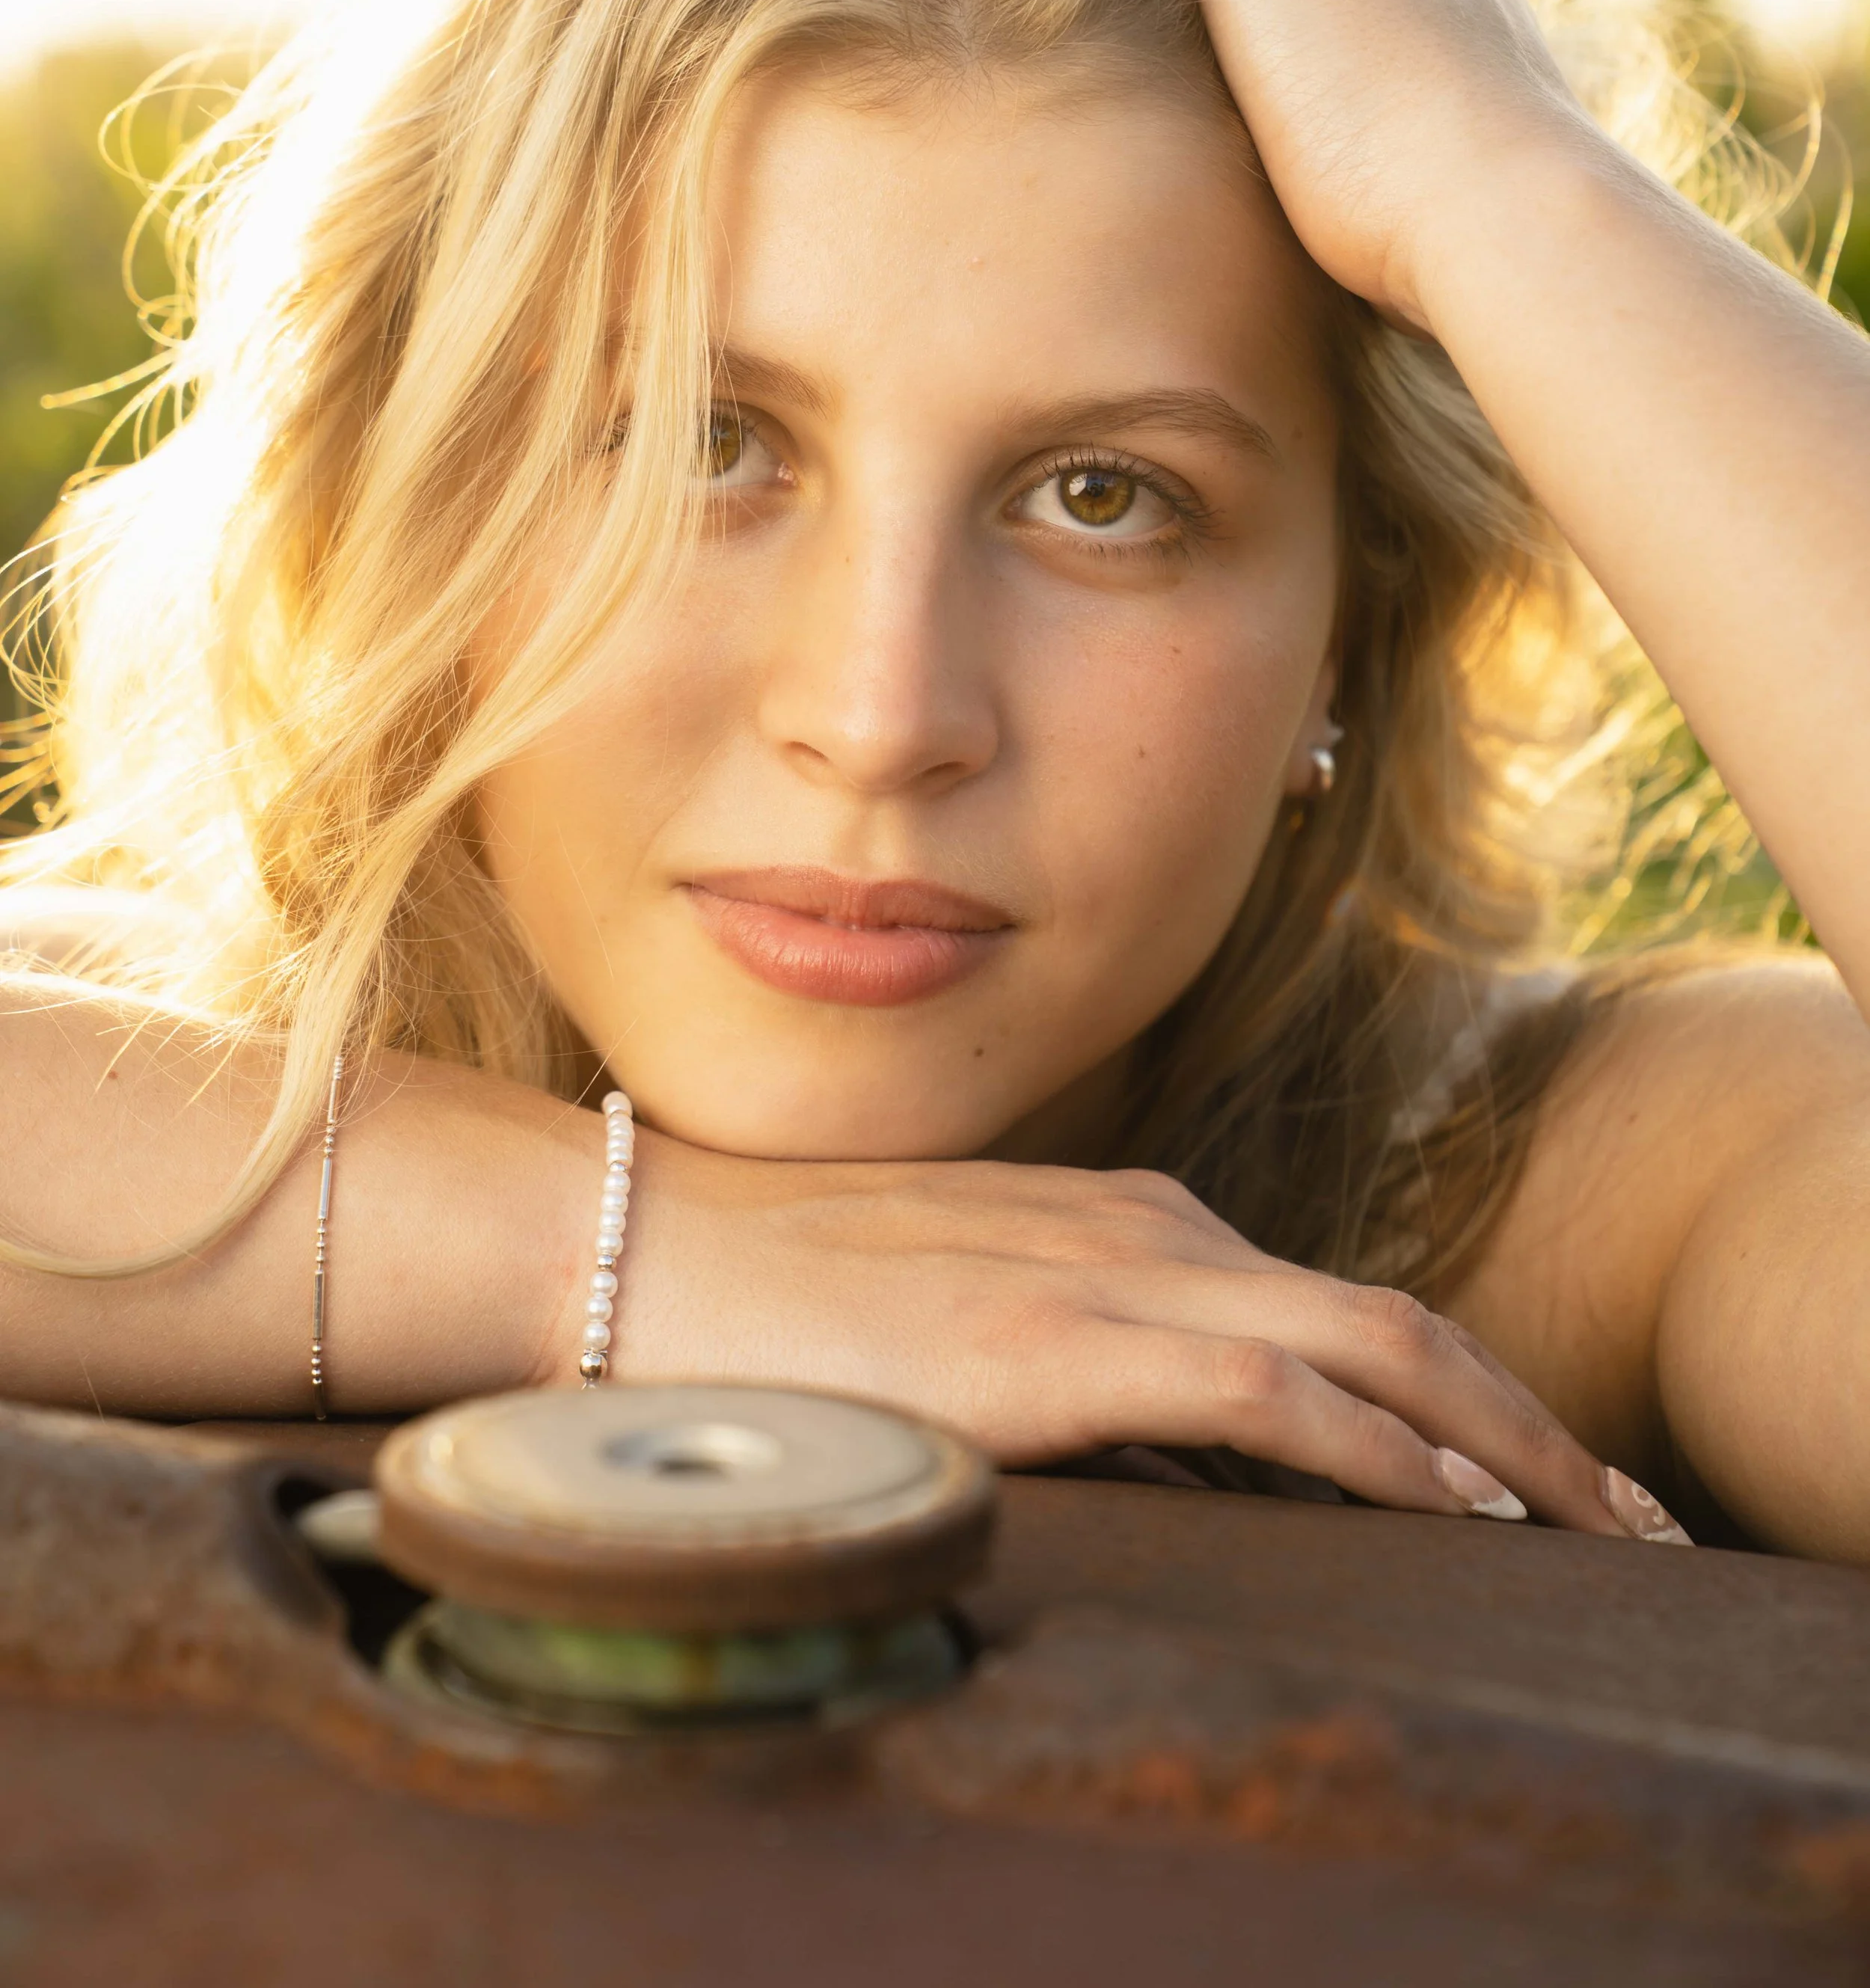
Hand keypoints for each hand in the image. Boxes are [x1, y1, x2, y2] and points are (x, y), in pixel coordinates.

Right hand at [568, 1129, 1639, 1534]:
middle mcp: (1144, 1228)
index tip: (1537, 1467)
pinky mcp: (1060, 1343)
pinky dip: (1389, 1449)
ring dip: (1499, 1438)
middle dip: (1528, 1418)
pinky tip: (1454, 1506)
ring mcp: (1106, 1277)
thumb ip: (1056, 1337)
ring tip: (1590, 1522)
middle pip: (1392, 1317)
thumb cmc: (776, 1287)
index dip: (1457, 1386)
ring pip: (1370, 1347)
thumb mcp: (953, 1301)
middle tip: (1627, 1511)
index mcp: (1122, 1217)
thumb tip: (1130, 1430)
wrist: (633, 1246)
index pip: (1333, 1307)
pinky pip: (1277, 1397)